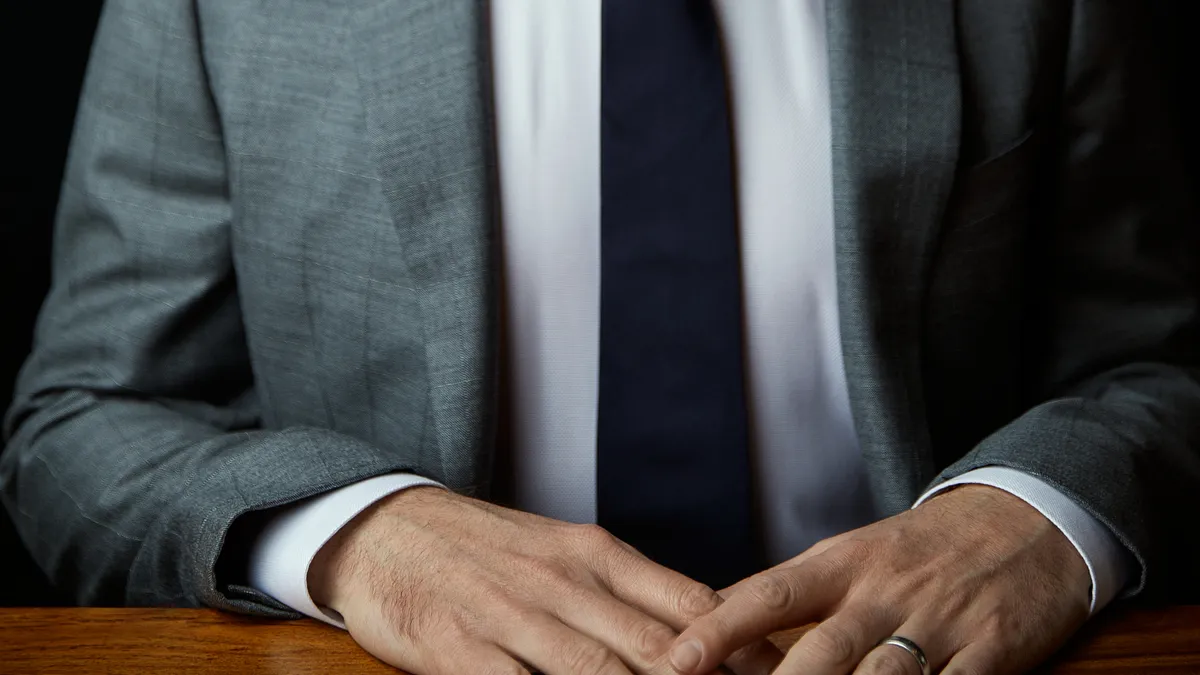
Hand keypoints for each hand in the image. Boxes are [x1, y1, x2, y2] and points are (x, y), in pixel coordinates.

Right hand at [309, 487, 782, 674]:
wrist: (387, 526)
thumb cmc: (487, 548)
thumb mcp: (565, 553)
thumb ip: (629, 592)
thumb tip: (705, 629)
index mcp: (596, 555)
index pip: (689, 603)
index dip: (743, 647)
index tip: (788, 671)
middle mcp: (563, 583)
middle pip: (655, 648)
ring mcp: (511, 617)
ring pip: (595, 673)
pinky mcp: (458, 650)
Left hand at [667, 485, 1091, 674]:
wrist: (1029, 518)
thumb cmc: (923, 548)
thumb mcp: (854, 554)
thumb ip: (791, 591)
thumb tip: (714, 617)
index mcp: (844, 563)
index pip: (770, 595)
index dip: (719, 630)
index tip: (676, 660)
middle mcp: (885, 592)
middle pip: (820, 650)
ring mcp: (939, 623)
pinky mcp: (991, 651)